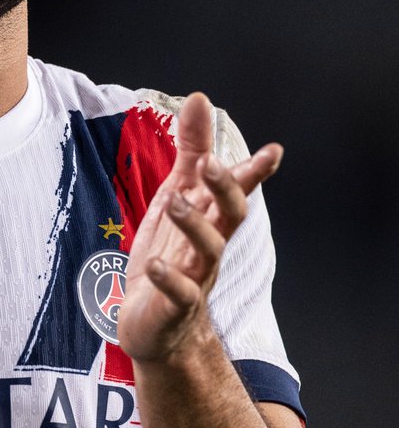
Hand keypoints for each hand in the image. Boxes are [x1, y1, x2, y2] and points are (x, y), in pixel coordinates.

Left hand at [117, 92, 282, 364]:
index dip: (254, 172)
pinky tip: (154, 264)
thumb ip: (188, 151)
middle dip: (226, 190)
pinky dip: (168, 278)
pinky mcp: (173, 308)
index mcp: (209, 220)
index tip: (274, 151)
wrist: (154, 328)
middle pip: (230, 216)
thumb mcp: (175, 197)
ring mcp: (194, 278)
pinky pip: (178, 293)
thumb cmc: (168, 257)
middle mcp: (209, 247)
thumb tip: (199, 99)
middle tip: (212, 163)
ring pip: (207, 250)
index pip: (237, 192)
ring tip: (175, 200)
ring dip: (194, 224)